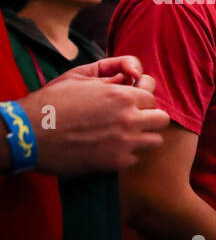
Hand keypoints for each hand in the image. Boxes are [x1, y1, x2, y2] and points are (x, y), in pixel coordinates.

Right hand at [14, 58, 169, 174]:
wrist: (29, 133)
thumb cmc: (51, 103)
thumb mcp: (78, 78)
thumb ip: (109, 76)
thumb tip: (129, 78)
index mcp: (121, 96)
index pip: (152, 97)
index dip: (142, 99)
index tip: (133, 103)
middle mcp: (129, 119)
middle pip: (162, 119)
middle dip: (150, 117)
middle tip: (134, 119)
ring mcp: (125, 142)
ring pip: (155, 141)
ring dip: (143, 137)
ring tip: (126, 135)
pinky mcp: (116, 162)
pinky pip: (136, 158)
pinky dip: (127, 154)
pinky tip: (111, 149)